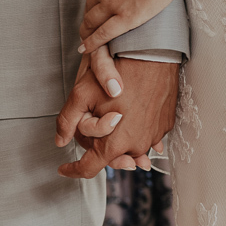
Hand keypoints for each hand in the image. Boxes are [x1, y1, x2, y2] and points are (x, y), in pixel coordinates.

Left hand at [56, 57, 178, 177]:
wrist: (153, 55)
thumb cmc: (118, 72)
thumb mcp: (82, 94)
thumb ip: (67, 121)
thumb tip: (59, 140)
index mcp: (114, 144)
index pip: (89, 169)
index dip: (73, 170)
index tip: (65, 168)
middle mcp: (136, 146)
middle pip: (112, 157)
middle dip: (99, 147)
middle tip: (92, 130)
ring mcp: (154, 136)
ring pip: (131, 146)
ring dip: (121, 138)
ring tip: (115, 119)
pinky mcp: (165, 125)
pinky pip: (148, 134)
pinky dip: (139, 129)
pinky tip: (134, 117)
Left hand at [78, 0, 190, 54]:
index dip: (90, 0)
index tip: (94, 7)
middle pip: (89, 7)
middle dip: (88, 17)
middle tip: (90, 28)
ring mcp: (113, 4)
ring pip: (92, 22)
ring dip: (87, 32)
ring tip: (86, 41)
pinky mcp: (126, 18)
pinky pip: (104, 34)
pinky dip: (93, 43)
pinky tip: (87, 49)